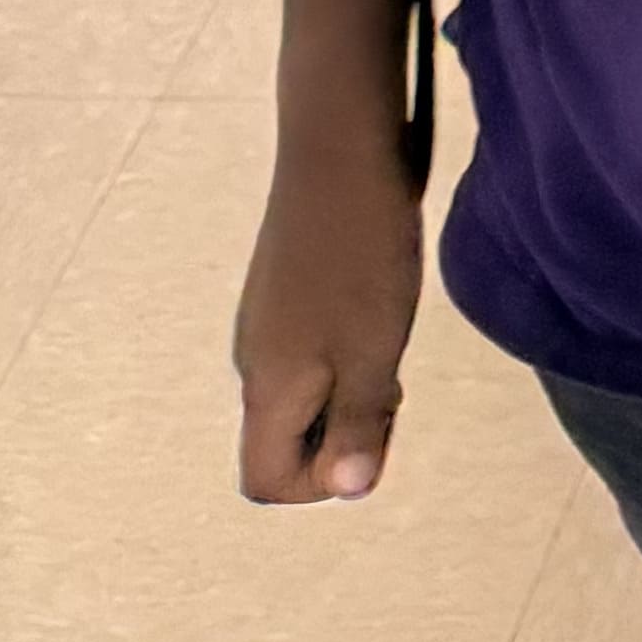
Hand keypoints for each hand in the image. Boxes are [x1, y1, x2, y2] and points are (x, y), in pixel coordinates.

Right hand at [234, 128, 422, 504]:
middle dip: (342, 434)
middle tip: (390, 382)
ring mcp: (262, 324)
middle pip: (283, 442)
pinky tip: (376, 307)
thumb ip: (356, 423)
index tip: (371, 429)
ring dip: (347, 389)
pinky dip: (343, 352)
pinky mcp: (280, 290)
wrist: (338, 150)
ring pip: (300, 395)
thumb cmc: (361, 253)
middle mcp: (251, 364)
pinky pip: (305, 353)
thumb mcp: (372, 349)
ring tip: (387, 339)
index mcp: (266, 390)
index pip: (266, 483)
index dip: (320, 482)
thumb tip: (347, 491)